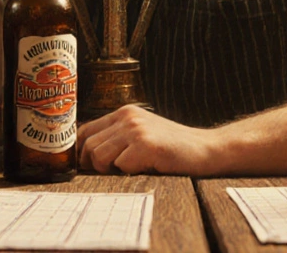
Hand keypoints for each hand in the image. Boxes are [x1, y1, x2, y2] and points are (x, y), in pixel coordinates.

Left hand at [77, 105, 225, 175]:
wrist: (205, 149)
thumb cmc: (172, 148)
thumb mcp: (140, 134)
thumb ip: (116, 139)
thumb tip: (82, 158)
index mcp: (124, 113)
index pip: (84, 131)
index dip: (80, 152)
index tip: (87, 167)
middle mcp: (127, 117)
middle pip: (87, 146)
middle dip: (95, 165)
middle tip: (115, 171)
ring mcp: (136, 130)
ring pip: (98, 156)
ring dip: (112, 169)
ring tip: (133, 167)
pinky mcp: (146, 145)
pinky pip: (120, 166)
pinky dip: (130, 172)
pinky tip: (147, 167)